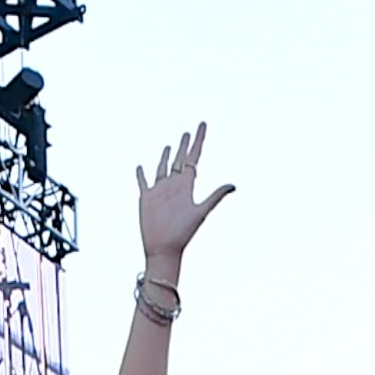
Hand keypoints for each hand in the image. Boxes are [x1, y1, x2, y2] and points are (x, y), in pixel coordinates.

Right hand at [135, 122, 232, 275]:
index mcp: (187, 185)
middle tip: (188, 132)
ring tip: (171, 146)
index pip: (194, 157)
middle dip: (185, 146)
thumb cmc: (183, 234)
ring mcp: (160, 191)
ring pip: (164, 168)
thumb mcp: (201, 212)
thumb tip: (233, 185)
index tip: (202, 125)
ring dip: (167, 156)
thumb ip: (216, 197)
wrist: (164, 249)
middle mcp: (174, 185)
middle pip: (181, 160)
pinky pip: (143, 182)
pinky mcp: (146, 198)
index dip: (199, 140)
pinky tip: (140, 167)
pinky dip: (141, 174)